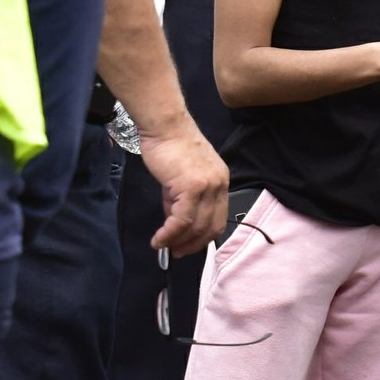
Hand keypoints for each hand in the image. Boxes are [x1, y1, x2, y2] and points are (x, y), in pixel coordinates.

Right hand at [138, 124, 230, 254]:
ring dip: (178, 241)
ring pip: (196, 225)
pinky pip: (181, 219)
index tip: (186, 245)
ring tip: (163, 246)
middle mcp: (219, 185)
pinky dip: (169, 233)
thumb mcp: (180, 178)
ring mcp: (208, 186)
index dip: (202, 237)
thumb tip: (173, 223)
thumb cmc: (169, 146)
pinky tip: (159, 238)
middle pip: (211, 226)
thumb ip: (180, 200)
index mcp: (220, 181)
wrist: (164, 127)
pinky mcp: (192, 187)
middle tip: (176, 252)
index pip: (218, 218)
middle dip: (193, 244)